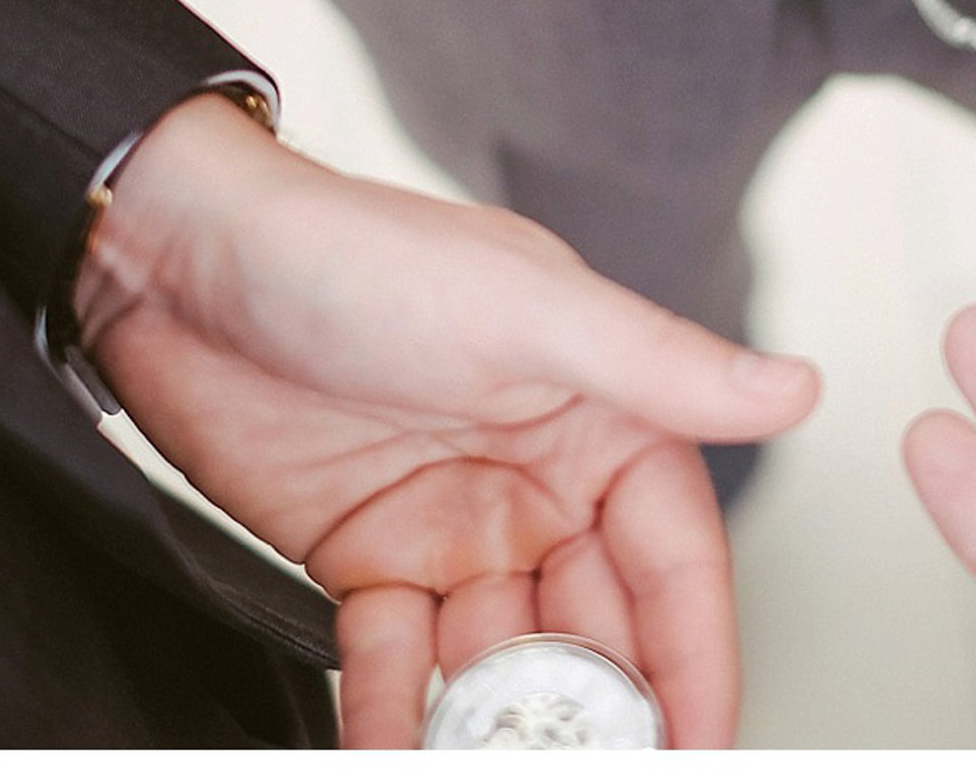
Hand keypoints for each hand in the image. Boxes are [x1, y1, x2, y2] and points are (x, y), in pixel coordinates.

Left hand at [75, 94, 821, 746]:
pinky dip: (395, 718)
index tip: (703, 748)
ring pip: (498, 662)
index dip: (698, 663)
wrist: (182, 261)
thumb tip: (793, 388)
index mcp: (603, 419)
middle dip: (597, 716)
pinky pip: (396, 665)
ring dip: (495, 727)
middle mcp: (539, 483)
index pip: (676, 562)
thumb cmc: (355, 252)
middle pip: (596, 631)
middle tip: (583, 765)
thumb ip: (661, 367)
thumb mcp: (526, 309)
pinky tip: (391, 753)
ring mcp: (452, 528)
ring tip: (484, 762)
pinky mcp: (363, 560)